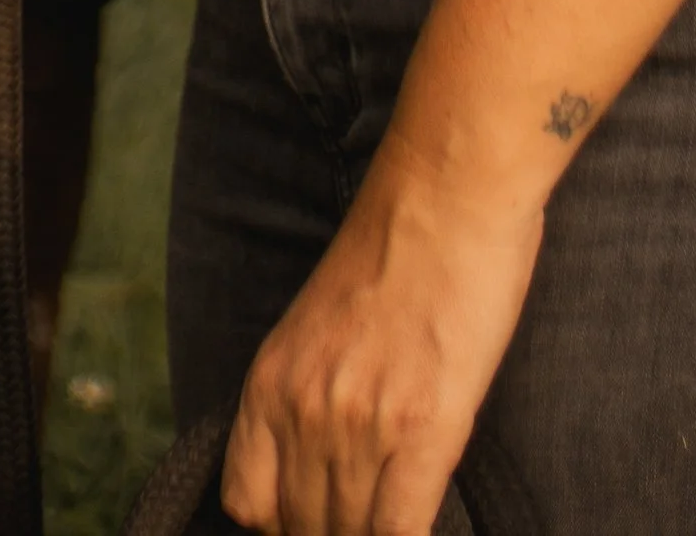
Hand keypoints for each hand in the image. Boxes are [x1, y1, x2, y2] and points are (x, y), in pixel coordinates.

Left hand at [218, 150, 540, 535]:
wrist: (446, 194)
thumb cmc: (394, 249)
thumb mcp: (315, 325)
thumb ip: (306, 393)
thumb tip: (319, 467)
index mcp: (269, 381)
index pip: (248, 505)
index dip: (284, 525)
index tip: (317, 516)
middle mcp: (303, 410)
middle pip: (304, 529)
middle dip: (335, 532)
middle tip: (367, 513)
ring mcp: (361, 423)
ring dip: (373, 535)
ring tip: (396, 512)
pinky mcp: (424, 429)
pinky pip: (400, 533)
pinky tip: (422, 519)